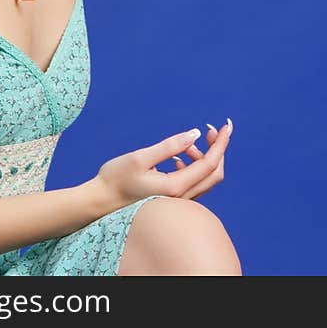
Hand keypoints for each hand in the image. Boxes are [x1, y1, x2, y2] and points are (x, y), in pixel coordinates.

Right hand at [94, 119, 233, 206]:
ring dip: (203, 157)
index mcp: (175, 187)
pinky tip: (178, 158)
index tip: (227, 125)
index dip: (221, 143)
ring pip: (203, 179)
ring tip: (186, 143)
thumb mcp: (141, 157)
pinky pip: (192, 183)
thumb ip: (170, 146)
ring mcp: (176, 202)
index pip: (209, 164)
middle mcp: (180, 198)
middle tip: (210, 129)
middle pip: (213, 174)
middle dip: (217, 149)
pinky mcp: (170, 200)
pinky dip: (193, 166)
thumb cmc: (116, 178)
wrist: (99, 202)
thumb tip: (196, 133)